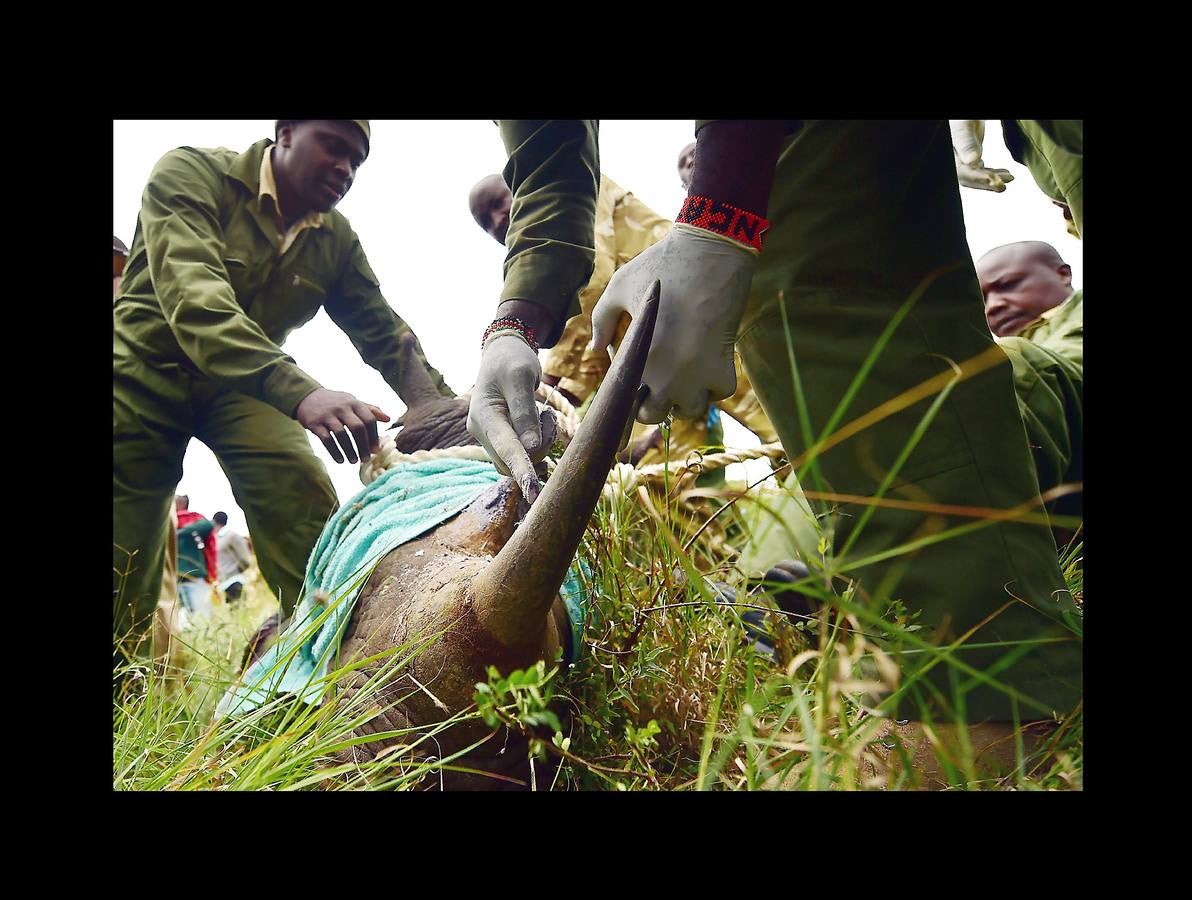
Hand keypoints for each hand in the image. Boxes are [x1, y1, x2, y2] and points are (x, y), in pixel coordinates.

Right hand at [296, 387, 390, 463]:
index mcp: (354, 403)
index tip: (376, 450)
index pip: (369, 419)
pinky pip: (326, 440)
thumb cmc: (336, 402)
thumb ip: (370, 410)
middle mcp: (342, 408)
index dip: (374, 436)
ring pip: (341, 435)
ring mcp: (327, 415)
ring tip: (353, 461)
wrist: (307, 396)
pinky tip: (340, 460)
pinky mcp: (314, 423)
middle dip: (363, 446)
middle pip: (357, 428)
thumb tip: (388, 419)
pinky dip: (335, 452)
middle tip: (366, 458)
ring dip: (349, 451)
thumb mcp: (353, 402)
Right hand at [467, 332, 546, 502]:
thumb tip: (531, 449)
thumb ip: (525, 413)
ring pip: (520, 459)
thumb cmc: (512, 361)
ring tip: (544, 414)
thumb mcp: (521, 377)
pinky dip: (536, 444)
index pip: (506, 449)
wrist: (502, 354)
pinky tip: (541, 425)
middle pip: (514, 459)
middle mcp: (481, 431)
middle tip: (547, 415)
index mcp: (483, 415)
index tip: (534, 493)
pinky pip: (520, 454)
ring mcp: (489, 437)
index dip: (521, 470)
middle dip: (539, 445)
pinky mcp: (499, 440)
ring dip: (540, 443)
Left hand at [590, 223, 755, 423]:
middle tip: (653, 381)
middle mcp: (670, 375)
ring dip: (683, 399)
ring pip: (689, 411)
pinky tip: (704, 367)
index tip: (630, 382)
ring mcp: (700, 374)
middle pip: (654, 415)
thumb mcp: (619, 287)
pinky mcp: (725, 364)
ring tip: (679, 376)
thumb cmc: (661, 266)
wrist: (711, 250)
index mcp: (641, 358)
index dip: (625, 396)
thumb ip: (601, 320)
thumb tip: (596, 348)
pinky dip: (712, 386)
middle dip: (651, 401)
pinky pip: (719, 393)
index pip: (626, 400)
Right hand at [949, 119, 1014, 191]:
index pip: (963, 174)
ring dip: (993, 179)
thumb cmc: (962, 118)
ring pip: (977, 175)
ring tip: (1009, 178)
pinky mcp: (971, 158)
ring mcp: (964, 160)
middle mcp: (956, 161)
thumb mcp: (964, 127)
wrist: (964, 116)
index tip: (995, 181)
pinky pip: (980, 169)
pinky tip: (1004, 173)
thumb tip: (972, 160)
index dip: (979, 179)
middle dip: (986, 183)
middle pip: (970, 178)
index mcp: (952, 157)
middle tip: (1002, 185)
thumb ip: (966, 142)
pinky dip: (992, 173)